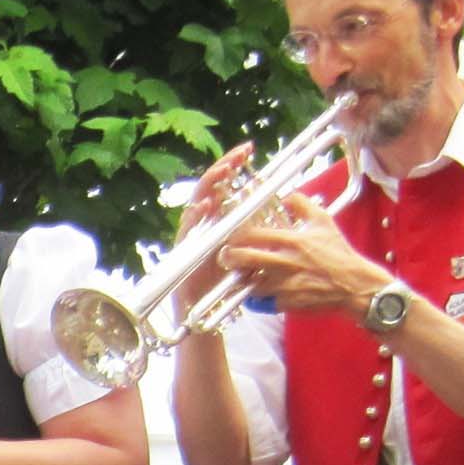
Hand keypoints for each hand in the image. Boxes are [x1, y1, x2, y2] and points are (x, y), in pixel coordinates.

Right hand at [169, 142, 253, 309]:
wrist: (204, 314)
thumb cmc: (225, 284)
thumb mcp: (249, 251)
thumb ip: (257, 231)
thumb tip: (281, 209)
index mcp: (219, 220)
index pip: (225, 185)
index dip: (233, 166)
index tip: (248, 150)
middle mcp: (203, 224)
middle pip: (210, 188)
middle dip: (222, 168)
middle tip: (237, 155)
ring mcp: (191, 236)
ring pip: (196, 204)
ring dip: (209, 187)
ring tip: (222, 172)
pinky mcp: (182, 252)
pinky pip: (187, 231)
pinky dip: (196, 217)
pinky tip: (205, 207)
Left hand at [218, 191, 382, 316]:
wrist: (354, 285)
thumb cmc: (338, 253)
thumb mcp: (324, 222)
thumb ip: (303, 205)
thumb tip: (287, 196)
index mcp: (292, 240)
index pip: (252, 234)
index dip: (236, 235)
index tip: (232, 236)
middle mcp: (285, 262)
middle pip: (242, 258)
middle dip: (228, 257)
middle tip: (226, 256)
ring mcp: (283, 285)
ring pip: (247, 282)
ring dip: (239, 279)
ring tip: (238, 274)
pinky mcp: (285, 303)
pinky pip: (259, 302)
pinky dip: (253, 298)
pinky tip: (252, 292)